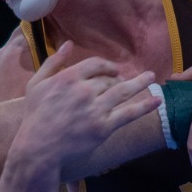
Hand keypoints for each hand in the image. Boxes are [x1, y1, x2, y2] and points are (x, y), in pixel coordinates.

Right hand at [16, 41, 160, 172]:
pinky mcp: (104, 127)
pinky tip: (157, 100)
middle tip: (128, 79)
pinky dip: (145, 106)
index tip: (113, 70)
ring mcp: (96, 109)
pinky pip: (129, 113)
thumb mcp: (36, 84)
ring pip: (124, 91)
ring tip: (151, 77)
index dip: (107, 66)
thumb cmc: (34, 116)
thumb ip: (53, 62)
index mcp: (69, 77)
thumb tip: (68, 44)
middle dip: (120, 78)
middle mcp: (85, 91)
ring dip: (140, 83)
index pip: (96, 64)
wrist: (38, 148)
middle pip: (109, 79)